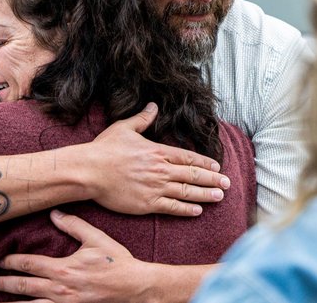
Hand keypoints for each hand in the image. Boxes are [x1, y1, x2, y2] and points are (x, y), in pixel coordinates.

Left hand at [0, 210, 143, 301]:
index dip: (12, 262)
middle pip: (24, 287)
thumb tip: (54, 213)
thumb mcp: (96, 239)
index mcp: (64, 268)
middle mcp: (60, 288)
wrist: (133, 287)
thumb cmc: (116, 261)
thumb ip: (74, 225)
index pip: (30, 264)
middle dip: (5, 284)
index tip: (1, 260)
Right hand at [82, 102, 230, 216]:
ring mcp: (155, 188)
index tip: (217, 166)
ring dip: (205, 195)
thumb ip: (142, 118)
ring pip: (187, 192)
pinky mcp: (147, 204)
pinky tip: (197, 211)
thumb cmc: (104, 149)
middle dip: (213, 179)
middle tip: (227, 183)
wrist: (89, 171)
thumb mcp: (124, 128)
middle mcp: (161, 170)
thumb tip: (153, 106)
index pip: (188, 157)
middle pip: (193, 175)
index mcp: (158, 151)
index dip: (205, 162)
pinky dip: (186, 209)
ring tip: (219, 196)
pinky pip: (172, 208)